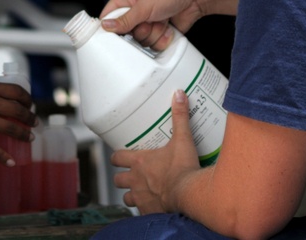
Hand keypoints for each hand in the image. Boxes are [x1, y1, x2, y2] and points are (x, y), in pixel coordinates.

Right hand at [0, 79, 34, 165]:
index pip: (16, 92)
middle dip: (29, 117)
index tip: (29, 103)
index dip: (27, 98)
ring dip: (23, 134)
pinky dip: (3, 156)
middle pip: (18, 111)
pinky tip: (11, 162)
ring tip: (30, 138)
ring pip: (10, 129)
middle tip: (34, 122)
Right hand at [100, 0, 242, 48]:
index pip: (109, 16)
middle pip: (125, 33)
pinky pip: (154, 44)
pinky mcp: (160, 30)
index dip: (110, 28)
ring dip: (153, 34)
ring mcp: (148, 21)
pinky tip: (168, 27)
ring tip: (161, 21)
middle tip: (147, 22)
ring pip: (141, 41)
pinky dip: (163, 38)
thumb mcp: (143, 6)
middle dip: (139, 31)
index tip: (116, 36)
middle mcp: (136, 10)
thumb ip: (124, 20)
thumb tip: (105, 26)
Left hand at [111, 90, 199, 211]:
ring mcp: (140, 197)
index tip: (120, 157)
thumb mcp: (182, 139)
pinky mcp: (148, 211)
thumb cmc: (183, 169)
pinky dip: (144, 209)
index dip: (116, 157)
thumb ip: (180, 117)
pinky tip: (152, 207)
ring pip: (126, 197)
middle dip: (122, 177)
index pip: (117, 158)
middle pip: (118, 179)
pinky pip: (140, 211)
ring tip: (141, 192)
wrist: (189, 195)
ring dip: (131, 194)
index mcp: (139, 162)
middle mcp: (135, 180)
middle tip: (131, 175)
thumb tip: (178, 94)